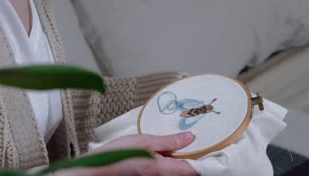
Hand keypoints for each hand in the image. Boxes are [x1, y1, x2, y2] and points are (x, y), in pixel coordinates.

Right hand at [55, 132, 198, 175]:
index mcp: (165, 170)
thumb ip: (169, 141)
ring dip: (179, 158)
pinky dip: (169, 161)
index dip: (206, 160)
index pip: (194, 169)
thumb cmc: (116, 156)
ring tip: (178, 143)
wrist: (95, 170)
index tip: (213, 148)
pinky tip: (163, 150)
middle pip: (186, 171)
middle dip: (192, 157)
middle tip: (194, 141)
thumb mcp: (145, 141)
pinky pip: (165, 171)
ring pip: (175, 170)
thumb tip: (190, 138)